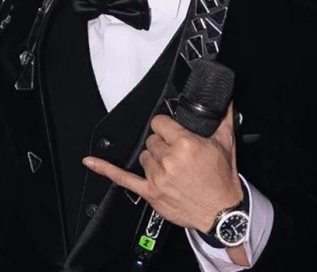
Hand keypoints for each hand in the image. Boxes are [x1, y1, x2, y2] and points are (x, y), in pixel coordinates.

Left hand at [83, 104, 241, 232]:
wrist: (222, 214)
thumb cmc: (222, 182)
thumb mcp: (226, 145)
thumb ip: (223, 120)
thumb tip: (225, 102)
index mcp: (185, 144)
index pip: (160, 123)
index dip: (167, 127)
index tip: (171, 131)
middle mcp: (169, 159)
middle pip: (152, 140)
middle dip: (162, 145)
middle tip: (177, 154)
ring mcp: (157, 176)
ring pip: (143, 156)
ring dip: (153, 159)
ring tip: (170, 168)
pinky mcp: (150, 192)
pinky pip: (122, 178)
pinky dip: (105, 169)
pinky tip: (90, 162)